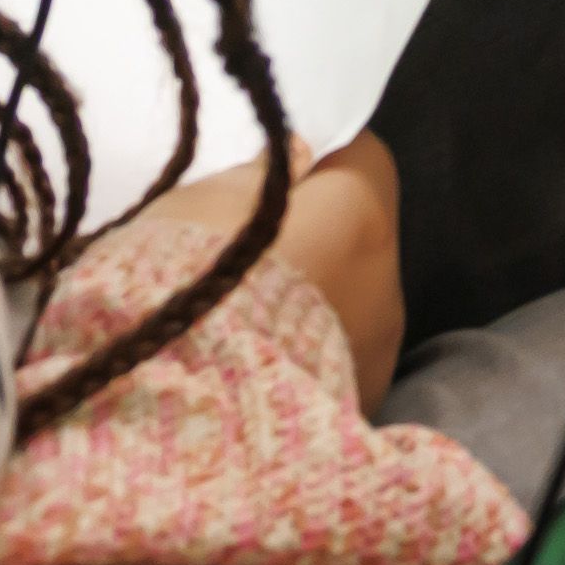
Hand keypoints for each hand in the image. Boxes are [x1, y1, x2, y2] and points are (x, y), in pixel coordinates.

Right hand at [137, 132, 408, 406]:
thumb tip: (303, 154)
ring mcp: (378, 352)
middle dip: (314, 231)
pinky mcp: (358, 406)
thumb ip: (264, 175)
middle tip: (246, 245)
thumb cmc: (185, 283)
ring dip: (308, 296)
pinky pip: (332, 357)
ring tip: (239, 314)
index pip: (361, 156)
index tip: (274, 170)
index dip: (318, 157)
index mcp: (362, 213)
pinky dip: (301, 352)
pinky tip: (249, 363)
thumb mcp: (204, 204)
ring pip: (346, 299)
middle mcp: (387, 279)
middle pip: (357, 232)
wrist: (178, 410)